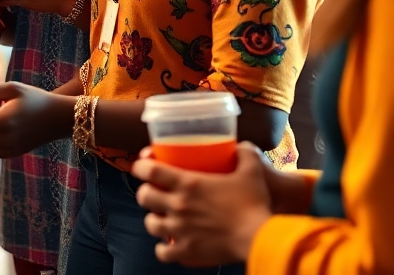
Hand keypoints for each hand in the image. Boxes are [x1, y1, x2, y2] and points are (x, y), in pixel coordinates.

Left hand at [131, 142, 273, 264]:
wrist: (260, 239)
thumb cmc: (254, 204)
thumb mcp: (251, 171)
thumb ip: (245, 154)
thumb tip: (241, 147)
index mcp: (187, 183)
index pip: (149, 170)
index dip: (140, 166)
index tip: (142, 167)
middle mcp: (178, 206)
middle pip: (144, 197)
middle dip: (145, 193)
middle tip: (155, 193)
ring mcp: (180, 230)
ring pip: (150, 224)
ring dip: (154, 219)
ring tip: (162, 218)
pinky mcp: (187, 252)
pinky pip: (163, 252)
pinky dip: (164, 249)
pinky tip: (170, 244)